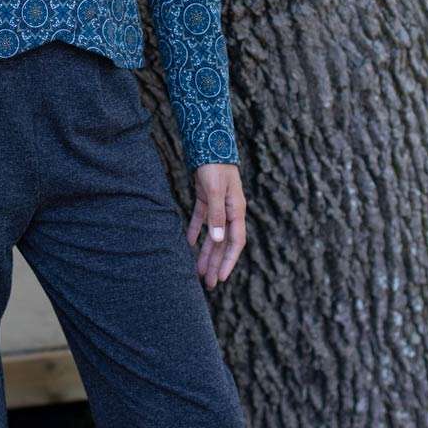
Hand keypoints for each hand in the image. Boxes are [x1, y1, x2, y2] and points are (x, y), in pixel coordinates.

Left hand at [185, 163, 245, 289]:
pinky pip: (202, 220)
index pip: (235, 242)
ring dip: (206, 253)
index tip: (220, 278)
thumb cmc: (215, 166)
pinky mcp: (207, 198)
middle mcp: (230, 211)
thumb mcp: (216, 191)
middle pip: (224, 243)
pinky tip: (190, 245)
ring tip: (199, 271)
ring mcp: (219, 205)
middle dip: (216, 263)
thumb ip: (217, 215)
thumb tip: (218, 239)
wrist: (210, 143)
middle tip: (209, 284)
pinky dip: (196, 232)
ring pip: (213, 235)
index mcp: (236, 211)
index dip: (228, 261)